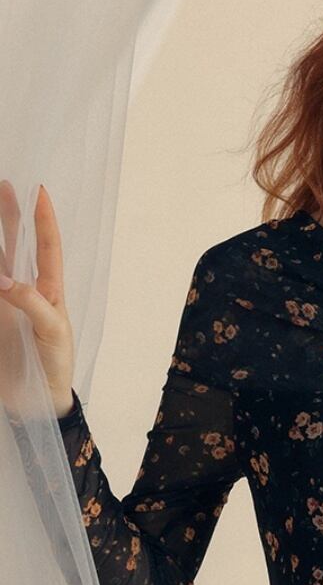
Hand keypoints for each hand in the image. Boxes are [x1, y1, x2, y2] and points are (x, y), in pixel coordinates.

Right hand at [0, 181, 75, 419]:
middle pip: (16, 244)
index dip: (44, 220)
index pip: (47, 247)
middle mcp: (24, 289)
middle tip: (4, 184)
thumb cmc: (55, 364)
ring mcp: (3, 302)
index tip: (40, 191)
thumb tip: (3, 279)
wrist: (37, 400)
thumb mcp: (52, 332)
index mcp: (49, 290)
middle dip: (10, 215)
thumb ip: (31, 304)